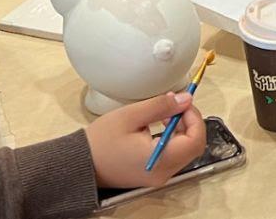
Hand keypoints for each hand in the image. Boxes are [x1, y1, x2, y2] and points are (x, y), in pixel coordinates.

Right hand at [87, 92, 205, 188]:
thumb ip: (161, 106)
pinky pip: (172, 156)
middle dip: (189, 122)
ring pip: (184, 151)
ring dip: (181, 130)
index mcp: (160, 160)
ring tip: (163, 114)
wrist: (80, 164)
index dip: (194, 117)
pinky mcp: (152, 174)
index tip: (184, 102)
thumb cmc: (100, 142)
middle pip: (193, 147)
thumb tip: (185, 99)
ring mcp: (157, 176)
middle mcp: (162, 173)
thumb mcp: (131, 116)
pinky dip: (172, 139)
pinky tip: (158, 126)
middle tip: (175, 105)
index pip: (195, 140)